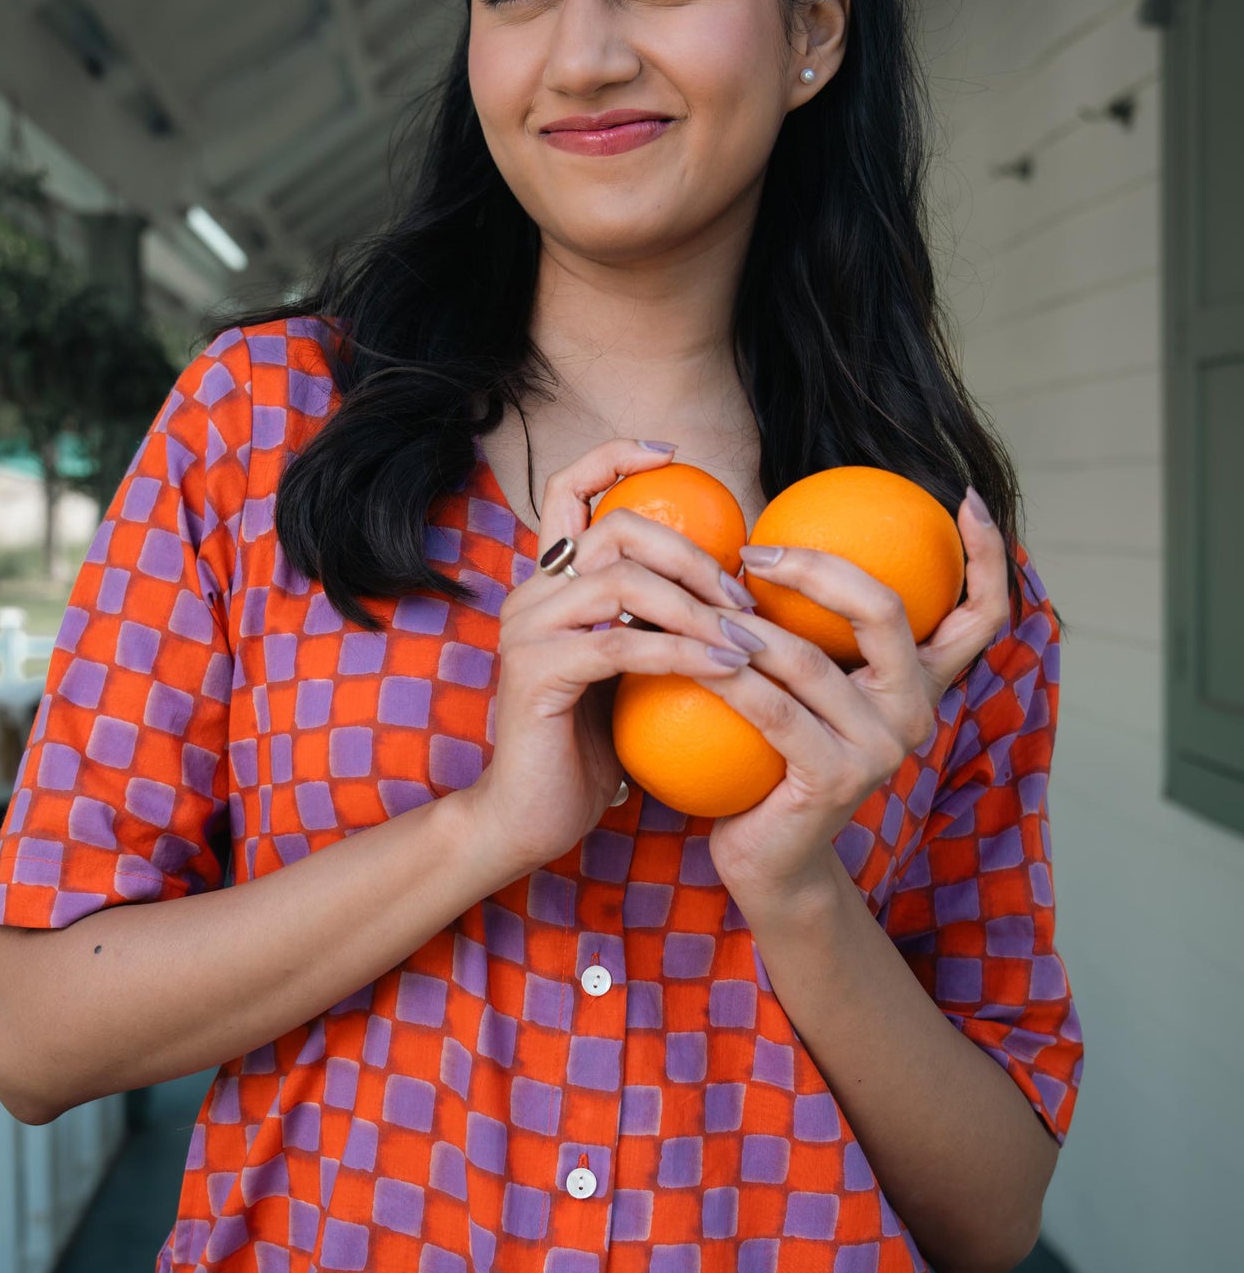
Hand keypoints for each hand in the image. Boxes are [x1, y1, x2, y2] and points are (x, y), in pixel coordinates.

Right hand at [458, 439, 757, 877]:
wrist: (529, 818)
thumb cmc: (588, 751)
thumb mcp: (628, 674)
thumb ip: (652, 623)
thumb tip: (732, 588)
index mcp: (550, 586)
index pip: (568, 492)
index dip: (614, 458)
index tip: (672, 454)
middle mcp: (532, 596)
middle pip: (615, 530)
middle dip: (690, 553)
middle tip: (740, 595)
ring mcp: (528, 632)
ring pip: (620, 580)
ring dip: (694, 605)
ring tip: (744, 637)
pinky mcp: (537, 674)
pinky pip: (620, 644)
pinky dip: (681, 652)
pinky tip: (726, 669)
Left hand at [704, 488, 1010, 905]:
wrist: (771, 859)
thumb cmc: (777, 756)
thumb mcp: (810, 687)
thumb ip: (819, 631)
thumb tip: (775, 538)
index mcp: (921, 683)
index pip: (980, 613)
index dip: (987, 556)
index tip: (968, 500)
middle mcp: (915, 713)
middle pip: (886, 614)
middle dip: (820, 569)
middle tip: (758, 552)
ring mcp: (880, 749)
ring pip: (812, 662)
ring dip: (750, 625)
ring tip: (705, 598)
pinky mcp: (836, 779)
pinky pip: (772, 711)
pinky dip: (727, 678)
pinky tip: (689, 654)